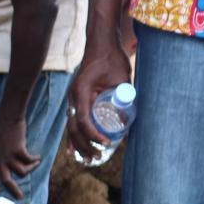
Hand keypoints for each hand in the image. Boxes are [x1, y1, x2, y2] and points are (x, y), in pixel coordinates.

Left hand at [0, 115, 38, 199]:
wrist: (8, 117)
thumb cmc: (0, 127)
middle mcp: (0, 159)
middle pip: (6, 179)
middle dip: (14, 190)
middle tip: (20, 197)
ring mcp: (9, 155)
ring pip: (22, 171)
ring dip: (30, 168)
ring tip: (36, 164)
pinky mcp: (19, 150)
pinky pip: (29, 160)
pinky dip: (35, 160)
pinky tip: (38, 157)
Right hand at [65, 38, 131, 162]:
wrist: (100, 44)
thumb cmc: (111, 58)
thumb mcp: (121, 77)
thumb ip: (124, 95)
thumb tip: (131, 117)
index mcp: (82, 92)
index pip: (84, 120)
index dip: (94, 135)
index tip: (108, 142)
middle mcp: (74, 98)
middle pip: (74, 129)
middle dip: (85, 146)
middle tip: (97, 157)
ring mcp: (73, 100)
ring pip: (71, 128)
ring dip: (78, 146)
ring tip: (88, 159)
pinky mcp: (77, 101)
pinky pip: (73, 122)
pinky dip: (75, 137)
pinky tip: (74, 151)